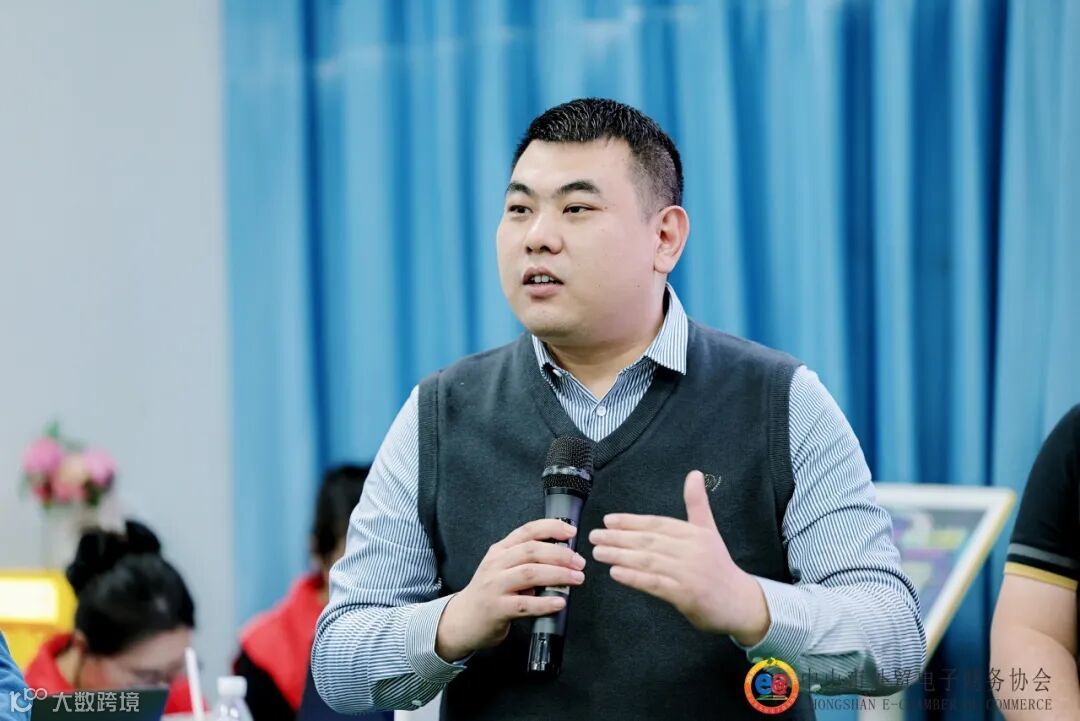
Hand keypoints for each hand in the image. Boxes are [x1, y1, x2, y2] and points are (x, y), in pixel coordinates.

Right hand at [435, 519, 586, 661]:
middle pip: (531, 551)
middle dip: (560, 554)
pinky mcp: (496, 609)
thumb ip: (526, 560)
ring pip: (529, 574)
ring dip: (557, 575)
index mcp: (500, 550)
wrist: (461, 621)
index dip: (551, 528)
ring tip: (576, 579)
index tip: (571, 532)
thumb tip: (562, 558)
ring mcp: (494, 586)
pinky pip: (524, 604)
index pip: (527, 531)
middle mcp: (496, 564)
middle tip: (579, 562)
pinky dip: (544, 603)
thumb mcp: (501, 568)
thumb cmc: (489, 593)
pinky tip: (559, 603)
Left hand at [589, 470, 770, 645]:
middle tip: (594, 536)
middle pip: (648, 541)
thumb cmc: (719, 566)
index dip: (631, 521)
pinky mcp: (686, 595)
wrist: (741, 602)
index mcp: (694, 533)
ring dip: (620, 556)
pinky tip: (616, 573)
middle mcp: (690, 550)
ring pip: (648, 561)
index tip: (609, 520)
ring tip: (598, 552)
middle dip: (619, 537)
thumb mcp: (710, 531)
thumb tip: (694, 473)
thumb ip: (697, 504)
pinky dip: (634, 578)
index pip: (657, 524)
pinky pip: (655, 584)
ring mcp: (688, 573)